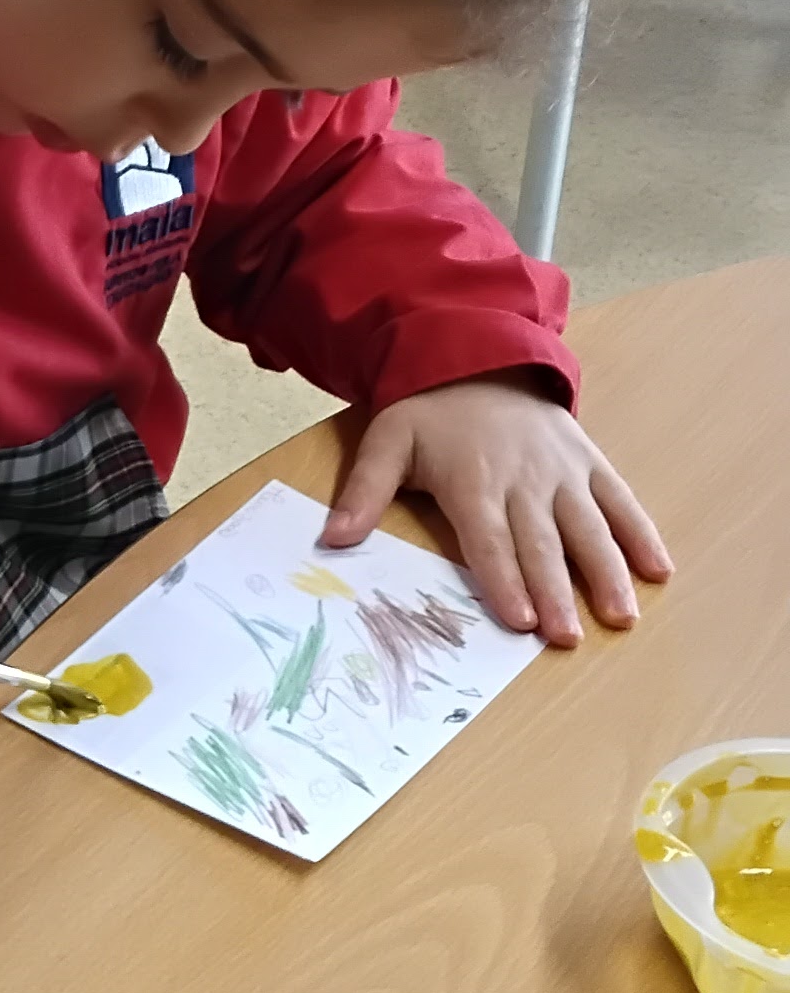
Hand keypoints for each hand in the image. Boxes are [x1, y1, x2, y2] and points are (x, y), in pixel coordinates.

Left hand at [322, 373, 670, 644]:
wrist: (481, 356)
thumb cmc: (430, 411)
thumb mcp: (386, 440)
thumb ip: (364, 491)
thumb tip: (332, 540)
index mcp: (474, 479)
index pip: (489, 539)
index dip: (505, 580)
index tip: (520, 620)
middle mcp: (525, 479)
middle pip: (542, 543)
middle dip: (556, 592)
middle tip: (569, 637)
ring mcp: (563, 472)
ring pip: (589, 527)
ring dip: (607, 572)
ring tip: (622, 615)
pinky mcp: (590, 463)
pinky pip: (621, 500)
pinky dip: (641, 534)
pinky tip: (659, 570)